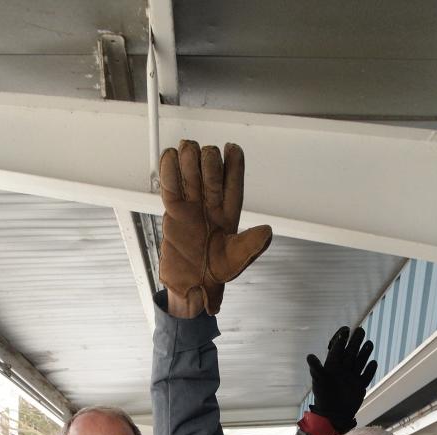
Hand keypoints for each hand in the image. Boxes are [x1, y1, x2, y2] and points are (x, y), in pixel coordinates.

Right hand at [159, 139, 272, 316]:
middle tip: (202, 168)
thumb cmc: (215, 274)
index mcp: (230, 210)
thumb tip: (267, 232)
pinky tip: (171, 158)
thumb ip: (250, 245)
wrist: (189, 285)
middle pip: (211, 166)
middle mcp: (211, 202)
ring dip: (188, 158)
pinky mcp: (173, 208)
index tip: (231, 148)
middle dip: (207, 160)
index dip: (234, 161)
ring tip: (185, 160)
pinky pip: (170, 181)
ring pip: (191, 167)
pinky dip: (168, 167)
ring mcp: (191, 203)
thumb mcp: (236, 261)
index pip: (234, 178)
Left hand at [307, 326, 377, 431]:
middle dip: (355, 342)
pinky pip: (367, 376)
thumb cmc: (323, 397)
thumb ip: (316, 368)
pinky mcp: (360, 386)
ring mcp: (352, 377)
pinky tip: (373, 363)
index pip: (338, 349)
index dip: (342, 339)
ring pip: (360, 362)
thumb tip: (309, 356)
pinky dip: (370, 370)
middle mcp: (343, 370)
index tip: (346, 329)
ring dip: (365, 353)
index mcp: (332, 366)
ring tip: (369, 343)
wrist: (333, 415)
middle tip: (360, 330)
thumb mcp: (319, 381)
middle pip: (351, 352)